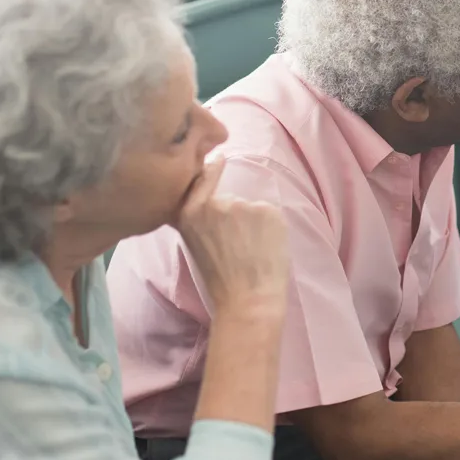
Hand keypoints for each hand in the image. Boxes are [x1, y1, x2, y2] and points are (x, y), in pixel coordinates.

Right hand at [176, 158, 287, 319]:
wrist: (248, 300)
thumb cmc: (219, 280)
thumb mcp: (194, 243)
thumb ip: (198, 218)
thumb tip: (208, 196)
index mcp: (190, 212)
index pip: (201, 178)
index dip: (211, 169)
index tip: (219, 159)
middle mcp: (215, 203)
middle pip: (229, 200)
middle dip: (235, 216)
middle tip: (238, 246)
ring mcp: (243, 205)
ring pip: (251, 208)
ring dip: (253, 222)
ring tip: (252, 250)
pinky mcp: (268, 210)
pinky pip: (269, 213)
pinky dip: (270, 227)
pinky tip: (266, 247)